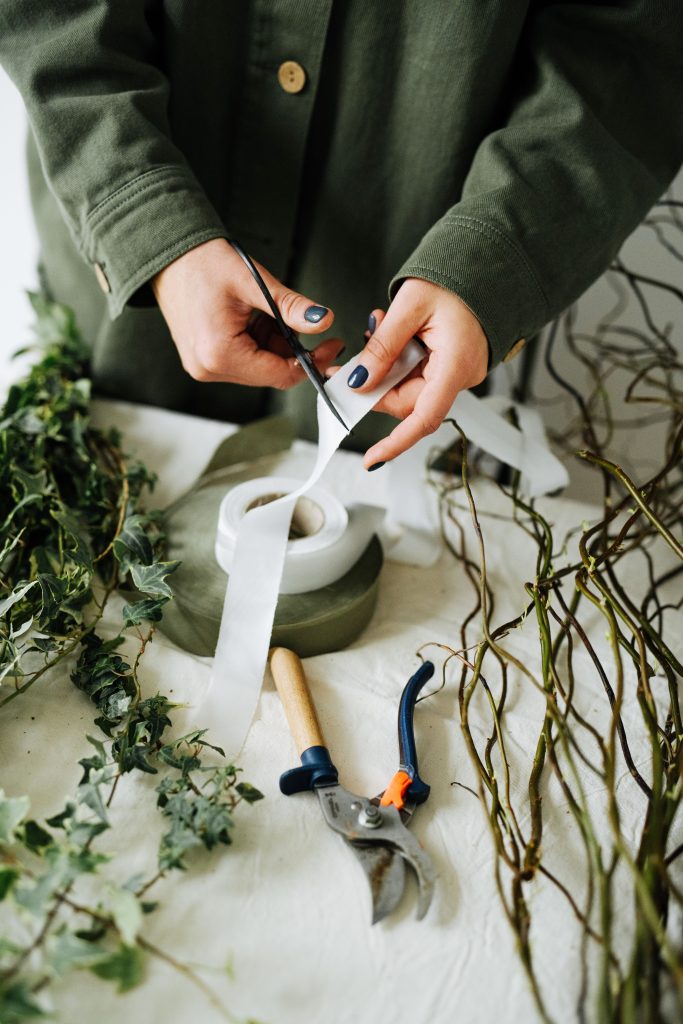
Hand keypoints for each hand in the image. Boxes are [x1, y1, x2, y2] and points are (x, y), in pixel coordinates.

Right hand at [151, 238, 343, 387]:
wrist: (167, 254)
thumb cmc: (202, 263)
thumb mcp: (254, 283)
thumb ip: (291, 307)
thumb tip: (324, 321)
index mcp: (219, 354)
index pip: (280, 374)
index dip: (312, 362)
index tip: (333, 345)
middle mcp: (208, 369)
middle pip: (270, 373)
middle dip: (292, 350)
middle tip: (303, 320)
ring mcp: (204, 367)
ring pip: (259, 367)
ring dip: (274, 344)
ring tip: (267, 310)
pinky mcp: (203, 360)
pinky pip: (243, 360)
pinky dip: (258, 342)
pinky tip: (254, 318)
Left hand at [328, 278, 488, 467]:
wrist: (488, 264)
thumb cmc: (458, 278)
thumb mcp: (410, 307)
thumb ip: (382, 347)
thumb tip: (359, 382)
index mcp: (456, 364)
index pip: (423, 418)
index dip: (395, 443)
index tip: (371, 459)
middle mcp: (462, 375)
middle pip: (408, 401)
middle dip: (376, 386)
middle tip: (348, 368)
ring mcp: (458, 371)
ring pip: (410, 387)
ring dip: (386, 368)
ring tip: (376, 329)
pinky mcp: (452, 364)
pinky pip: (419, 373)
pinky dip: (399, 360)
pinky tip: (393, 335)